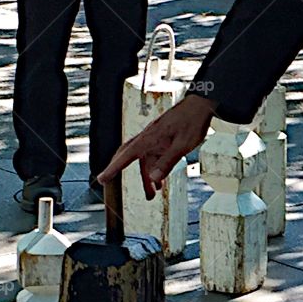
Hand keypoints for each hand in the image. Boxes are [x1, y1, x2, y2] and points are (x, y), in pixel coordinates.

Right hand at [97, 94, 214, 197]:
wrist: (201, 106)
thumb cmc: (191, 123)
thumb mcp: (181, 146)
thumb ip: (167, 162)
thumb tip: (153, 179)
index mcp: (148, 139)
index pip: (125, 156)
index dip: (112, 169)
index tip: (101, 179)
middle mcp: (148, 138)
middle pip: (128, 156)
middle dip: (121, 171)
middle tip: (111, 183)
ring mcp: (155, 138)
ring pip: (145, 160)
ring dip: (147, 177)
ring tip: (152, 195)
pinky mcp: (163, 139)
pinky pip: (155, 157)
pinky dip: (156, 169)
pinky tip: (162, 180)